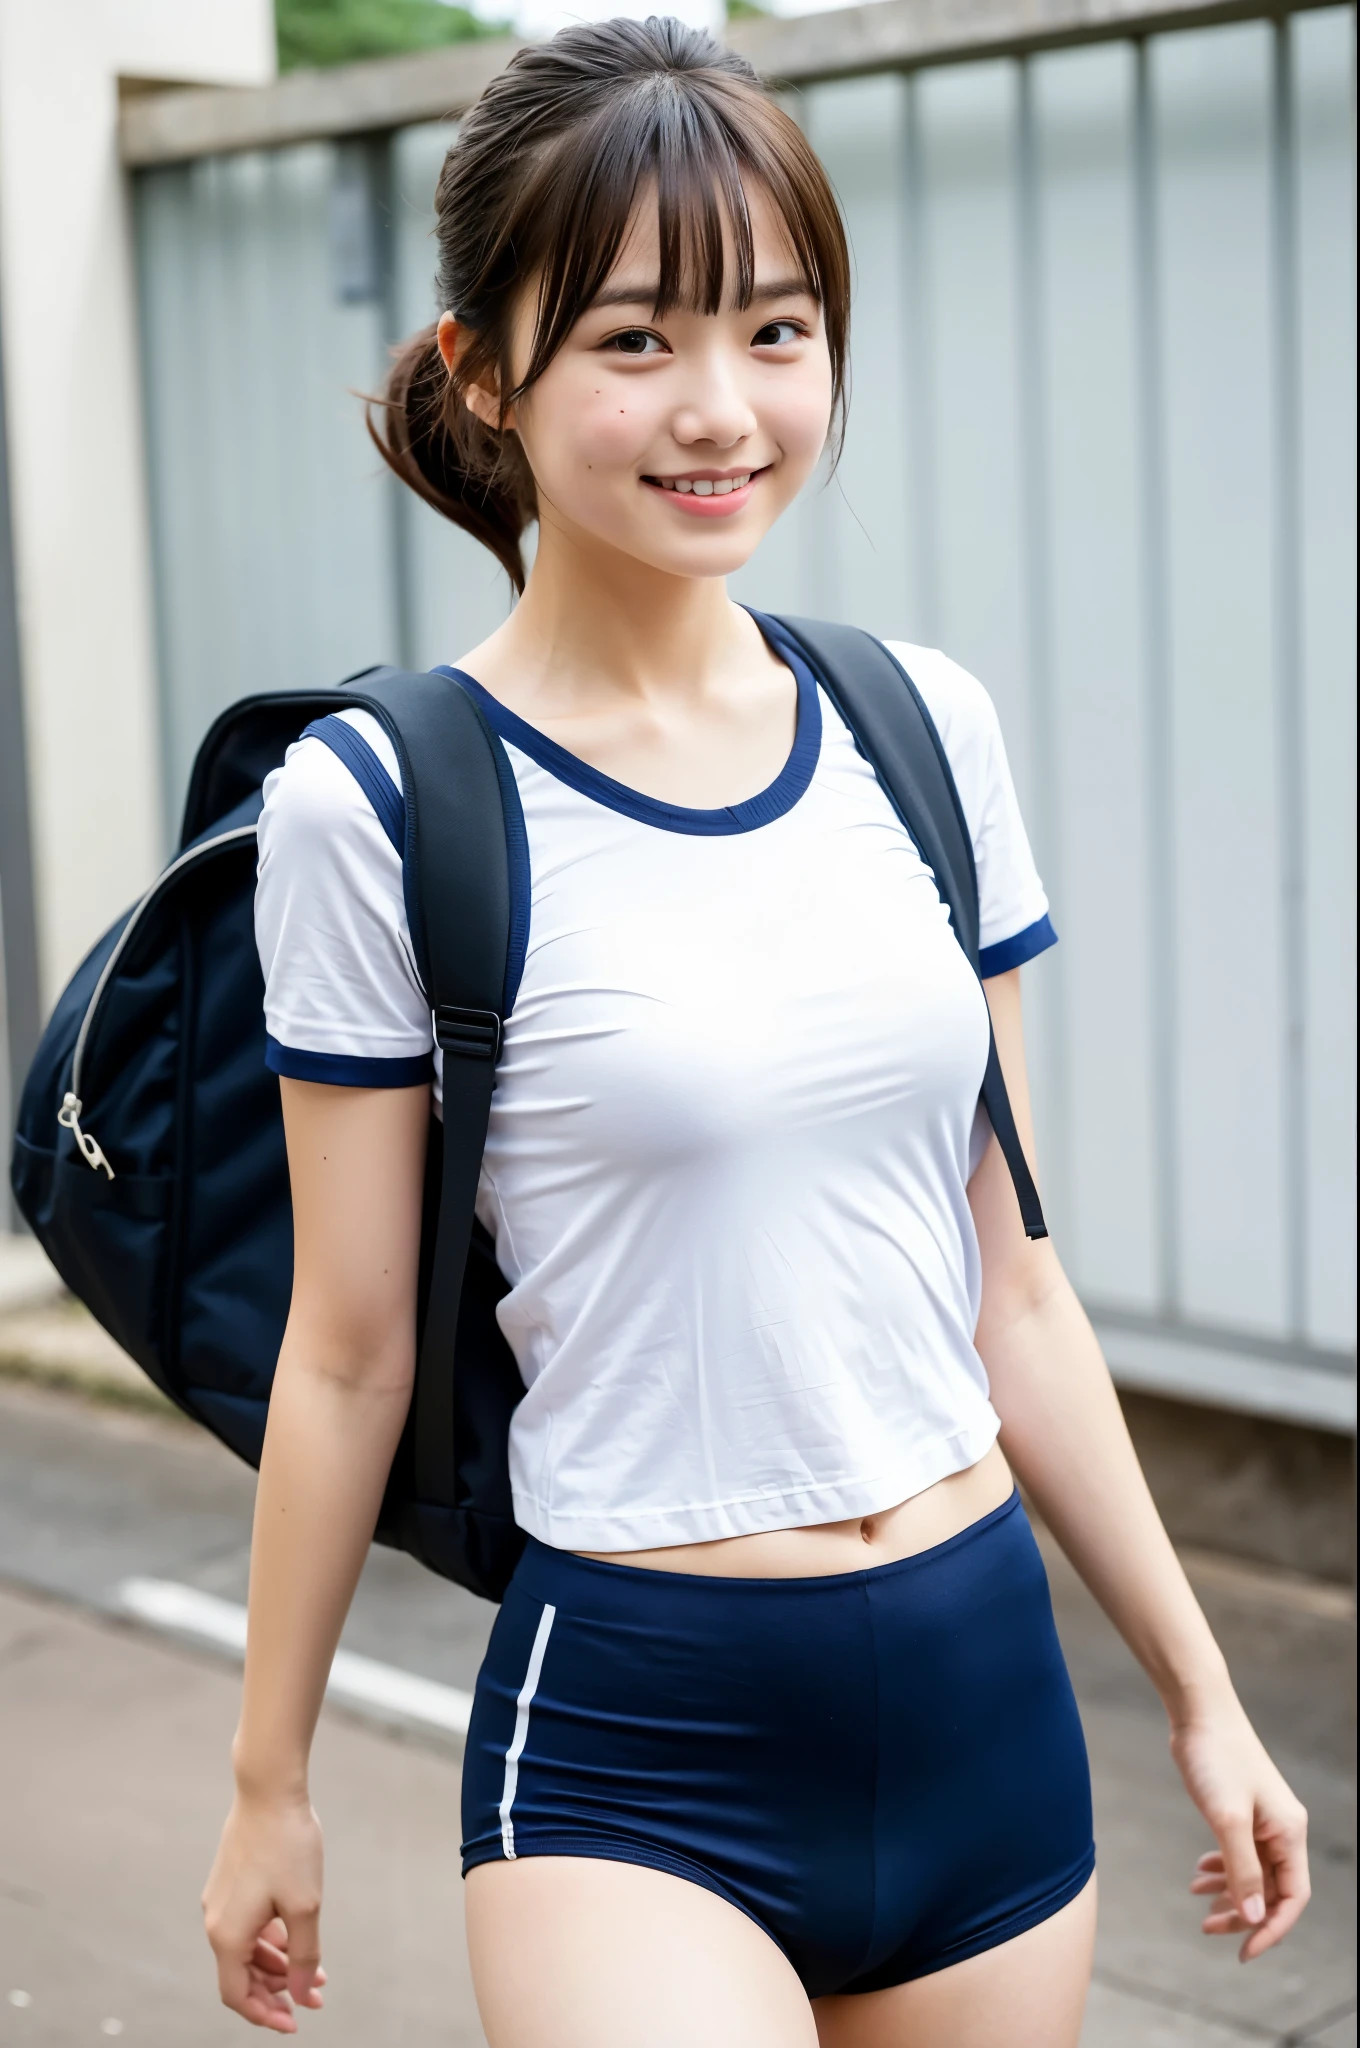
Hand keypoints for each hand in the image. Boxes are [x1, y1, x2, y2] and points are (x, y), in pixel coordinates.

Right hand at [203, 1790, 326, 2030]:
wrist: (268, 1789)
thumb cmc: (289, 1847)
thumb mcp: (305, 1907)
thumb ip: (304, 1957)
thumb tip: (302, 1997)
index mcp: (227, 1935)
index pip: (237, 1995)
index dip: (265, 2014)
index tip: (295, 2022)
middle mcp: (216, 1921)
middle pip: (242, 1974)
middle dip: (279, 1990)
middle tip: (316, 1996)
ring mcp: (221, 1900)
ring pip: (247, 1949)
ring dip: (279, 1964)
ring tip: (318, 1971)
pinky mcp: (230, 1882)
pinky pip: (248, 1925)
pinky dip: (272, 1938)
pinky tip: (299, 1936)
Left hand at [1171, 1695, 1309, 1959]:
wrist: (1198, 1711)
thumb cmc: (1216, 1758)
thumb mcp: (1227, 1820)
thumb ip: (1242, 1871)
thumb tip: (1254, 1919)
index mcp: (1288, 1833)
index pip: (1292, 1898)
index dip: (1271, 1929)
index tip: (1243, 1951)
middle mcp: (1281, 1829)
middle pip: (1271, 1889)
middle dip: (1243, 1913)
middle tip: (1208, 1928)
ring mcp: (1261, 1819)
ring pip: (1253, 1872)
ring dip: (1229, 1891)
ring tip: (1198, 1900)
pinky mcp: (1240, 1809)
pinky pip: (1238, 1852)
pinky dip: (1222, 1867)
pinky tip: (1200, 1871)